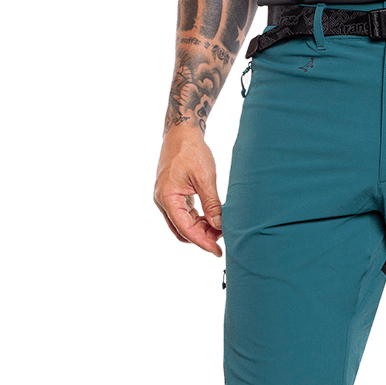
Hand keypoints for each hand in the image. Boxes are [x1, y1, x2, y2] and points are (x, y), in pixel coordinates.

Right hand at [153, 131, 223, 255]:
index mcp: (167, 197)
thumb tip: (219, 226)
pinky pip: (183, 215)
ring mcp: (166, 198)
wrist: (181, 133)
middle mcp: (162, 200)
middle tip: (223, 241)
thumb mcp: (205, 178)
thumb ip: (212, 205)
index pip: (185, 229)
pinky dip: (197, 220)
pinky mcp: (172, 195)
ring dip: (200, 230)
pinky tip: (211, 220)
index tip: (217, 251)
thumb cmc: (192, 151)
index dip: (202, 242)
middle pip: (182, 230)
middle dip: (202, 238)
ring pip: (182, 224)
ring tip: (220, 229)